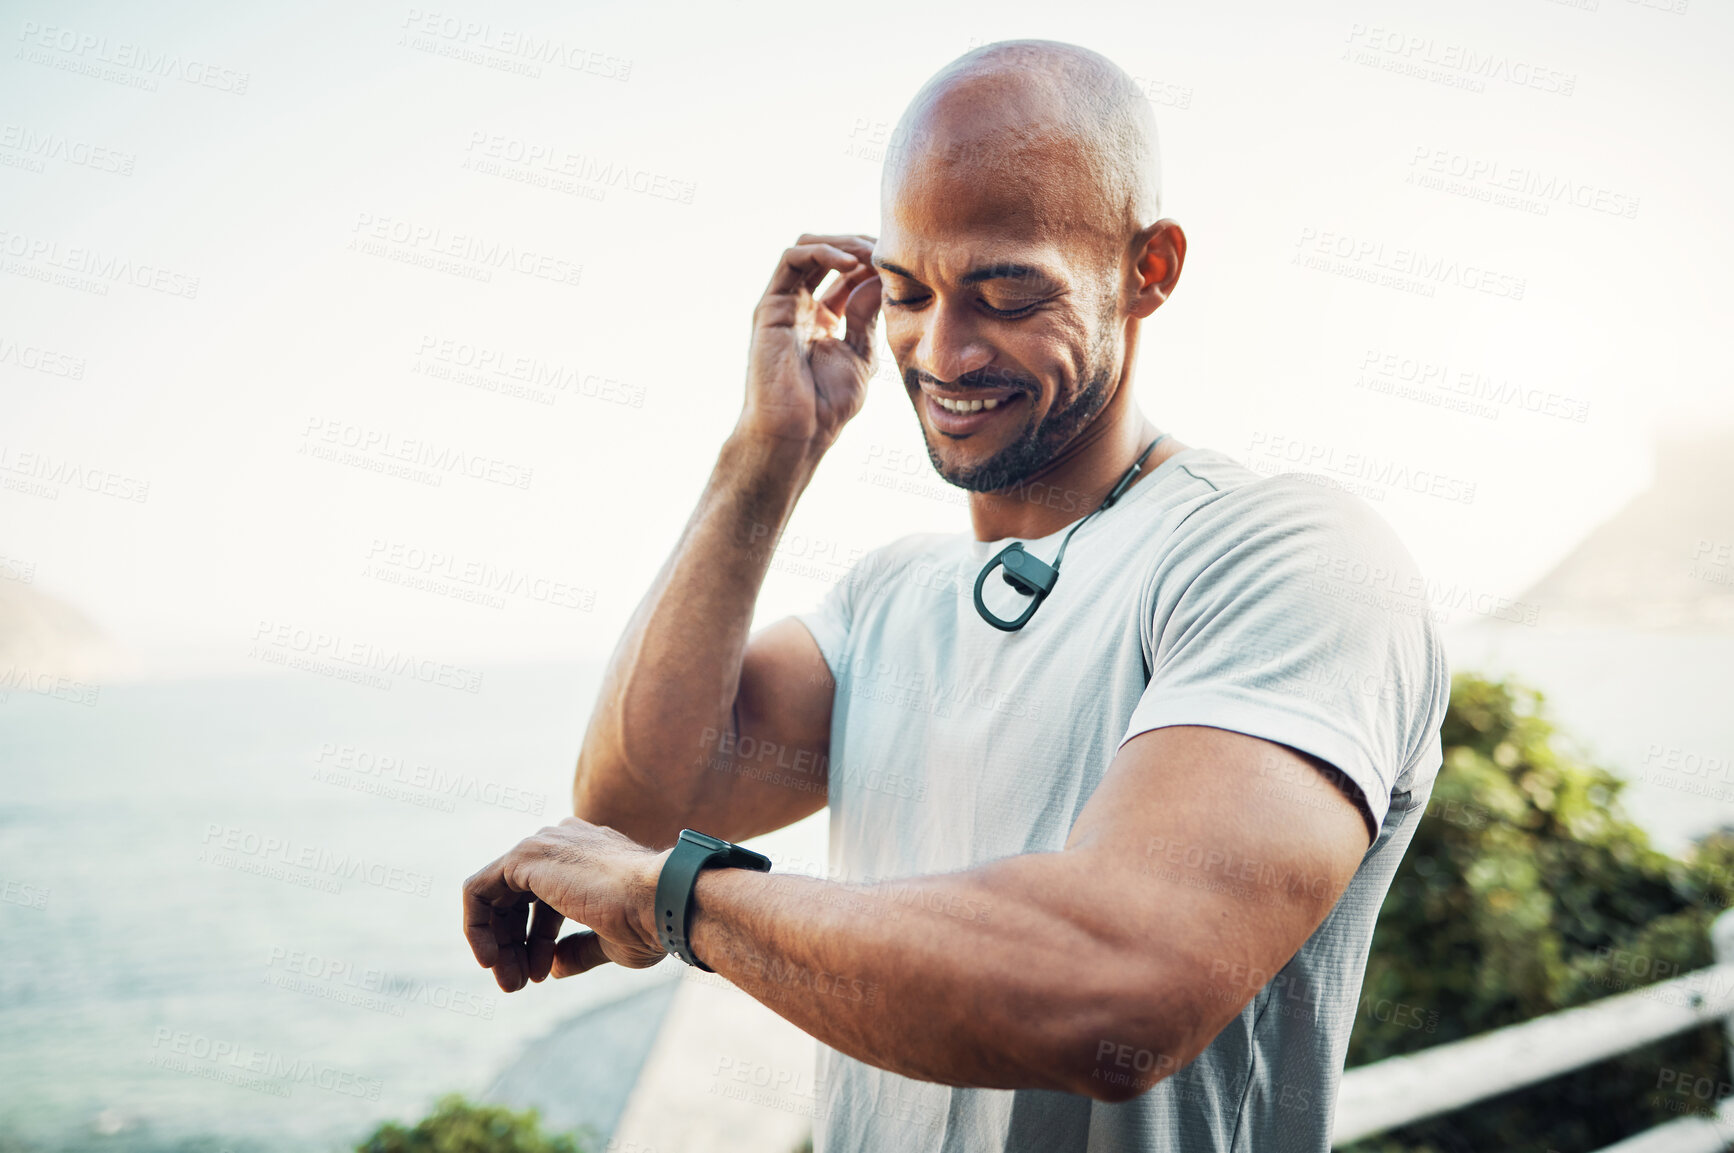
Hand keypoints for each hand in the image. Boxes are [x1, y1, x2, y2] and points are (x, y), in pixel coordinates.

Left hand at [461, 817, 669, 991]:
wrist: (663, 902)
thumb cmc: (649, 922)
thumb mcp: (611, 942)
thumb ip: (577, 949)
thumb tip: (554, 968)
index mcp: (585, 855)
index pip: (543, 898)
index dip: (537, 940)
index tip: (543, 974)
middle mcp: (562, 842)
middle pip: (516, 897)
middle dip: (513, 945)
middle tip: (516, 984)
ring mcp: (543, 845)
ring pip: (495, 896)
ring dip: (497, 942)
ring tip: (510, 982)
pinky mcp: (524, 857)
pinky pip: (477, 890)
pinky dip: (477, 927)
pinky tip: (491, 959)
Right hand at [738, 232, 882, 449]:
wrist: (799, 432)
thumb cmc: (828, 405)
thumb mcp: (861, 354)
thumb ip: (868, 315)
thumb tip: (877, 278)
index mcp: (823, 318)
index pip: (847, 273)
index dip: (874, 263)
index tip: (902, 264)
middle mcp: (801, 306)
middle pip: (828, 254)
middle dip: (861, 246)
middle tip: (889, 252)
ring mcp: (784, 304)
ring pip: (809, 247)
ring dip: (844, 243)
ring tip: (871, 254)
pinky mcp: (771, 305)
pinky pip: (792, 259)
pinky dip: (822, 251)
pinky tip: (851, 263)